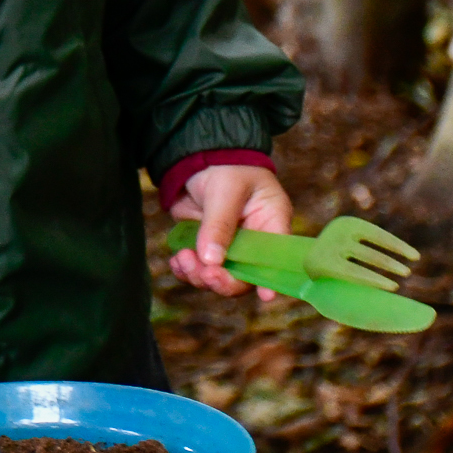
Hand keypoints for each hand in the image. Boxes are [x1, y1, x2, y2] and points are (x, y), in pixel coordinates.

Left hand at [166, 164, 292, 300]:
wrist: (199, 155)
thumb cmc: (226, 166)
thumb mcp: (226, 189)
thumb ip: (219, 224)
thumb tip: (211, 261)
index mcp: (272, 225)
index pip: (275, 260)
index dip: (272, 280)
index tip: (264, 296)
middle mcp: (254, 242)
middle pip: (244, 276)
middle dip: (223, 280)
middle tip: (204, 274)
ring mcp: (229, 246)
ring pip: (219, 276)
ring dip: (200, 276)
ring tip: (183, 260)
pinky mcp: (206, 245)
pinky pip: (199, 267)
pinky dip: (187, 269)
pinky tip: (177, 262)